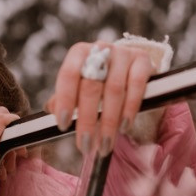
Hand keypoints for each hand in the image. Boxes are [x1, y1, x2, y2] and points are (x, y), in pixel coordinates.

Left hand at [47, 41, 155, 155]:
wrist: (132, 69)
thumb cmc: (101, 80)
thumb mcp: (81, 86)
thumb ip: (65, 97)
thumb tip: (51, 109)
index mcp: (80, 53)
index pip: (69, 74)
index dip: (65, 100)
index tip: (63, 125)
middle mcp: (101, 49)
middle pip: (91, 86)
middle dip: (87, 120)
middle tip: (85, 146)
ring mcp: (124, 53)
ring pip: (114, 90)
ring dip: (109, 122)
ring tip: (105, 145)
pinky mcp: (144, 61)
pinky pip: (136, 87)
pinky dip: (129, 110)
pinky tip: (124, 127)